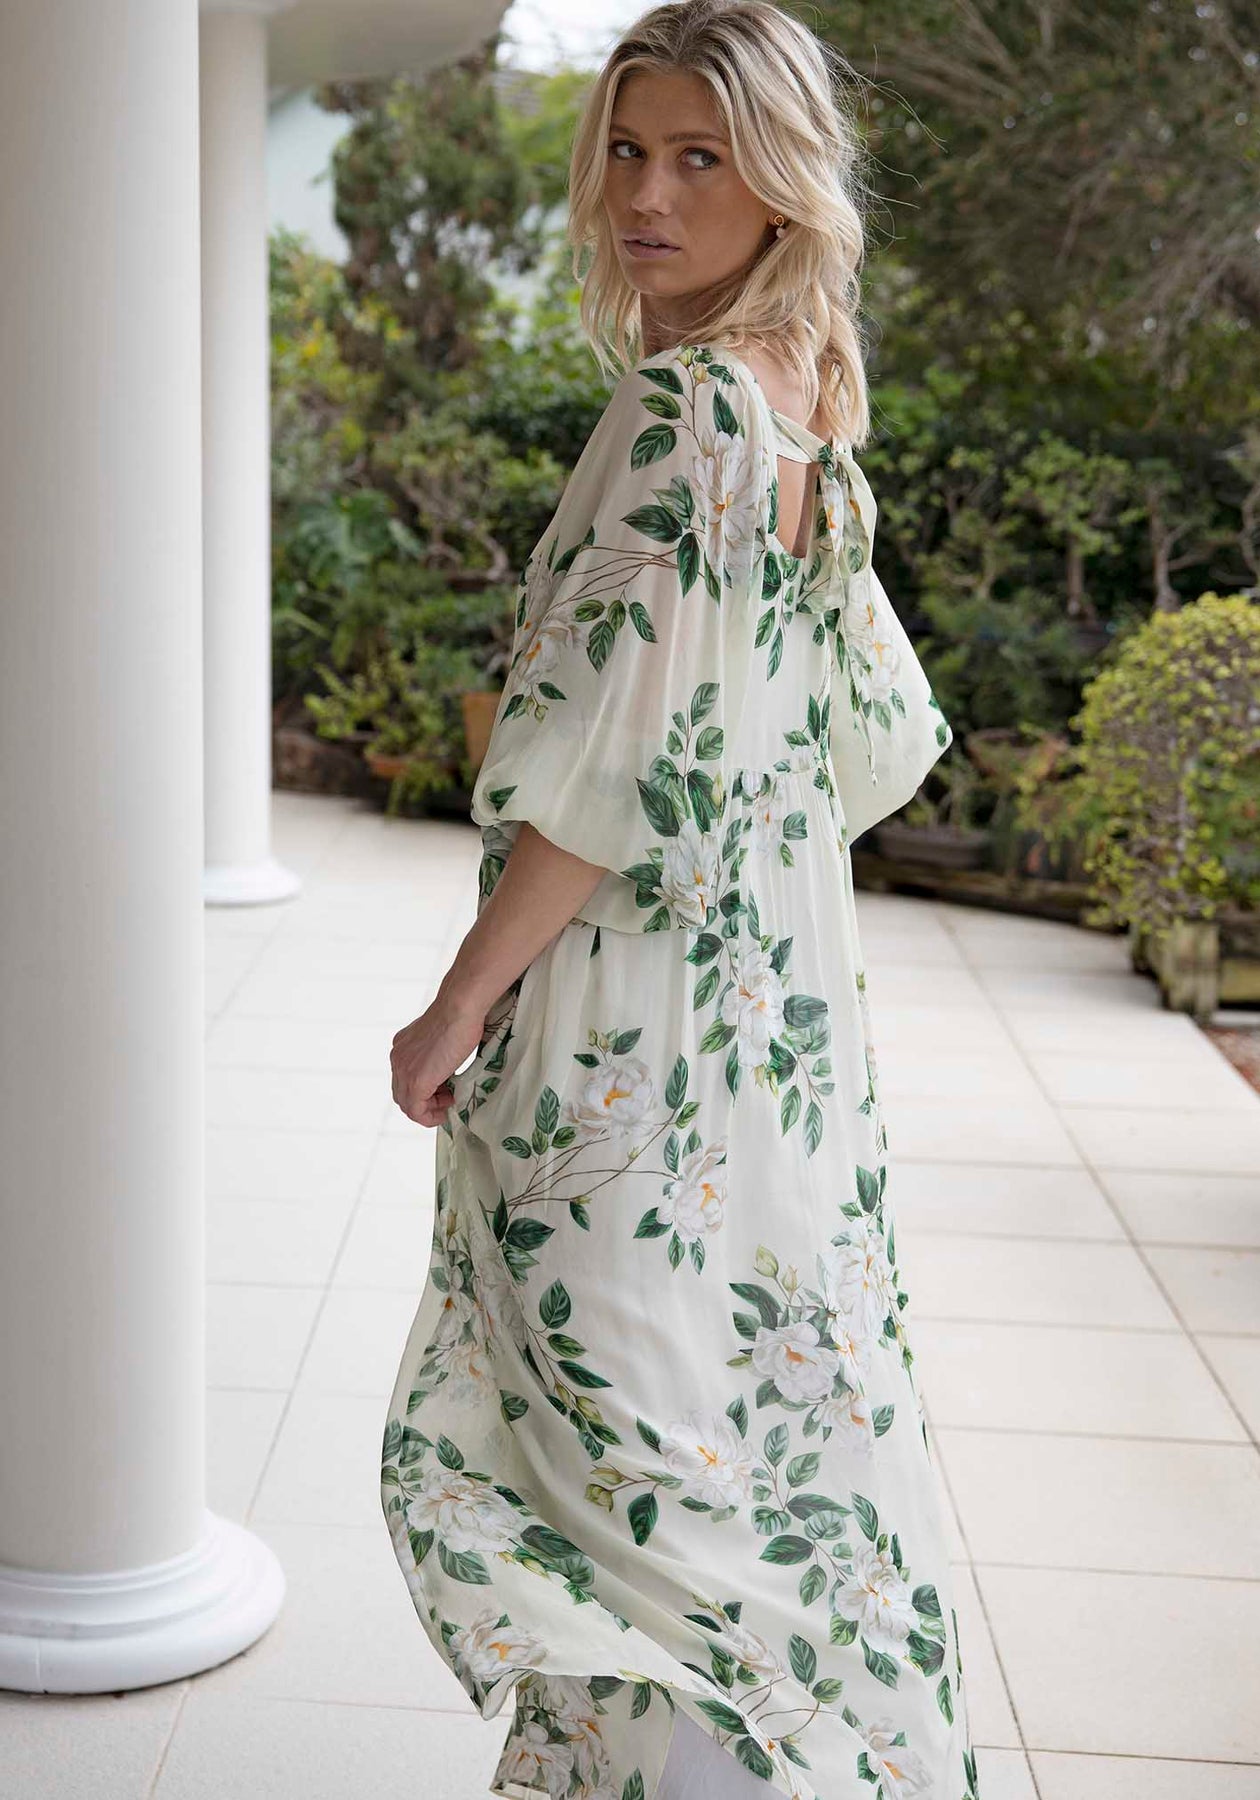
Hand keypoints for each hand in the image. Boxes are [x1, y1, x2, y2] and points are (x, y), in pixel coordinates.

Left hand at [390, 988, 486, 1126]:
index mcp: (402, 1047)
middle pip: (402, 1094)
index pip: (404, 1079)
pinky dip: (430, 1117)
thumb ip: (436, 1052)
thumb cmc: (459, 1015)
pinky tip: (446, 1110)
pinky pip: (416, 1111)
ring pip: (407, 1105)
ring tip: (449, 1103)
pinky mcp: (416, 1082)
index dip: (424, 1089)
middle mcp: (398, 1058)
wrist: (460, 1007)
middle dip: (425, 1102)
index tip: (445, 1089)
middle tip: (448, 1099)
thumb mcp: (441, 1037)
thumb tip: (446, 1066)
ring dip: (429, 1110)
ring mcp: (404, 1070)